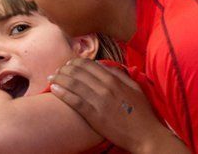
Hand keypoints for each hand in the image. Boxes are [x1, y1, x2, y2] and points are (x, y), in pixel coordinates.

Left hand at [50, 58, 185, 153]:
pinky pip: (74, 101)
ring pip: (74, 84)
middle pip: (78, 72)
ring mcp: (99, 101)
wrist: (146, 135)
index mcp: (114, 79)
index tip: (68, 64)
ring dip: (60, 79)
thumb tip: (103, 66)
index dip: (75, 62)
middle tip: (57, 70)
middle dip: (64, 69)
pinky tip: (54, 89)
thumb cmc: (142, 112)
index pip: (89, 65)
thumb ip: (119, 75)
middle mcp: (105, 87)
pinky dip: (62, 93)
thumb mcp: (134, 88)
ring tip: (51, 78)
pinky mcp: (94, 116)